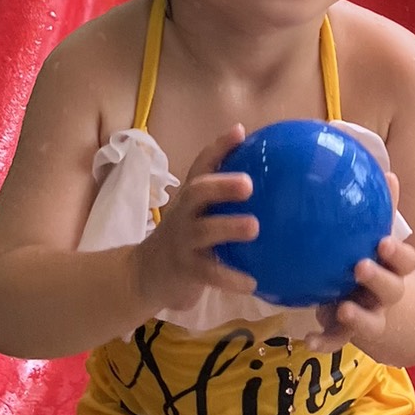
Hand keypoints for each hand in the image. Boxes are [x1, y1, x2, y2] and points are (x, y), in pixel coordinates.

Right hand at [130, 129, 258, 319]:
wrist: (144, 275)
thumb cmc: (184, 239)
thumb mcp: (199, 215)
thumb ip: (224, 200)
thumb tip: (270, 182)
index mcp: (190, 197)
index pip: (201, 166)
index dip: (219, 148)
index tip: (239, 132)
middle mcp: (184, 213)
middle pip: (197, 192)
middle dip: (221, 185)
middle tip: (248, 183)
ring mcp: (183, 241)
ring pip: (203, 231)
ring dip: (228, 227)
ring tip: (254, 226)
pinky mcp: (185, 270)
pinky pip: (209, 274)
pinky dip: (231, 278)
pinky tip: (252, 283)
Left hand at [320, 231, 414, 352]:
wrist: (380, 312)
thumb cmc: (368, 264)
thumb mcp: (368, 244)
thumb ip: (369, 222)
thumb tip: (364, 160)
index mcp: (394, 271)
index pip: (405, 261)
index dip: (397, 253)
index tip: (384, 243)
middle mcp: (385, 296)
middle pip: (391, 289)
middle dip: (377, 278)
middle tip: (361, 267)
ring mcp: (369, 317)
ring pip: (371, 321)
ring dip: (358, 317)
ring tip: (344, 310)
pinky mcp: (346, 331)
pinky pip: (338, 338)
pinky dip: (325, 341)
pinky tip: (311, 340)